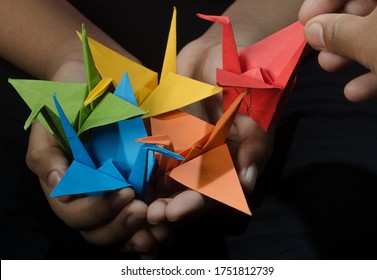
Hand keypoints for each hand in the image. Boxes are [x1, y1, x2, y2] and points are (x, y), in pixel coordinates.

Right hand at [26, 61, 158, 257]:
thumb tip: (59, 182)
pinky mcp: (141, 188)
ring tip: (161, 231)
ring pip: (123, 232)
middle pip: (100, 231)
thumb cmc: (74, 97)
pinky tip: (169, 231)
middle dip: (122, 227)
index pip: (77, 214)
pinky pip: (144, 220)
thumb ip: (47, 152)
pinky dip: (154, 229)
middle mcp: (92, 196)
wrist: (104, 78)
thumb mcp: (53, 120)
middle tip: (144, 211)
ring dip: (141, 236)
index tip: (126, 191)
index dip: (99, 210)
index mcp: (68, 186)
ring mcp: (116, 195)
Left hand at [147, 35, 273, 224]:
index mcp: (231, 164)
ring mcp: (186, 151)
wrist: (221, 53)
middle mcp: (208, 163)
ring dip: (151, 195)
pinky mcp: (167, 136)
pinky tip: (125, 182)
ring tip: (132, 207)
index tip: (170, 214)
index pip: (213, 193)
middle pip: (186, 193)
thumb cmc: (247, 82)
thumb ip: (253, 149)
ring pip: (167, 180)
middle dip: (167, 207)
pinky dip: (141, 171)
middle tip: (145, 217)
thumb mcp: (257, 114)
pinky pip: (153, 157)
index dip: (192, 205)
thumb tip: (246, 184)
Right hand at [299, 0, 376, 100]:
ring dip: (353, 51)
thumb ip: (338, 33)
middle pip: (369, 5)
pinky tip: (357, 91)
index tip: (305, 20)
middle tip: (318, 46)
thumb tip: (313, 30)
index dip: (324, 0)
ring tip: (329, 66)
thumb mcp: (370, 39)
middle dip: (339, 28)